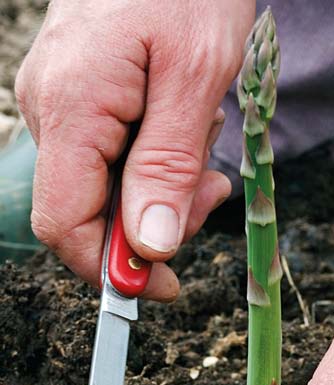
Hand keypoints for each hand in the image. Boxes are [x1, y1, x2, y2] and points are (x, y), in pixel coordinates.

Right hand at [15, 0, 253, 300]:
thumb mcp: (196, 78)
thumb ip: (166, 166)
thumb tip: (148, 246)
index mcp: (72, 108)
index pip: (65, 224)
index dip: (112, 270)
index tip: (167, 286)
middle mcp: (52, 110)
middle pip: (89, 213)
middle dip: (154, 223)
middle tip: (210, 190)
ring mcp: (62, 103)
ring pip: (106, 188)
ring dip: (163, 188)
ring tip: (204, 144)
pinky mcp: (82, 99)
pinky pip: (113, 157)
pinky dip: (155, 161)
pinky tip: (185, 128)